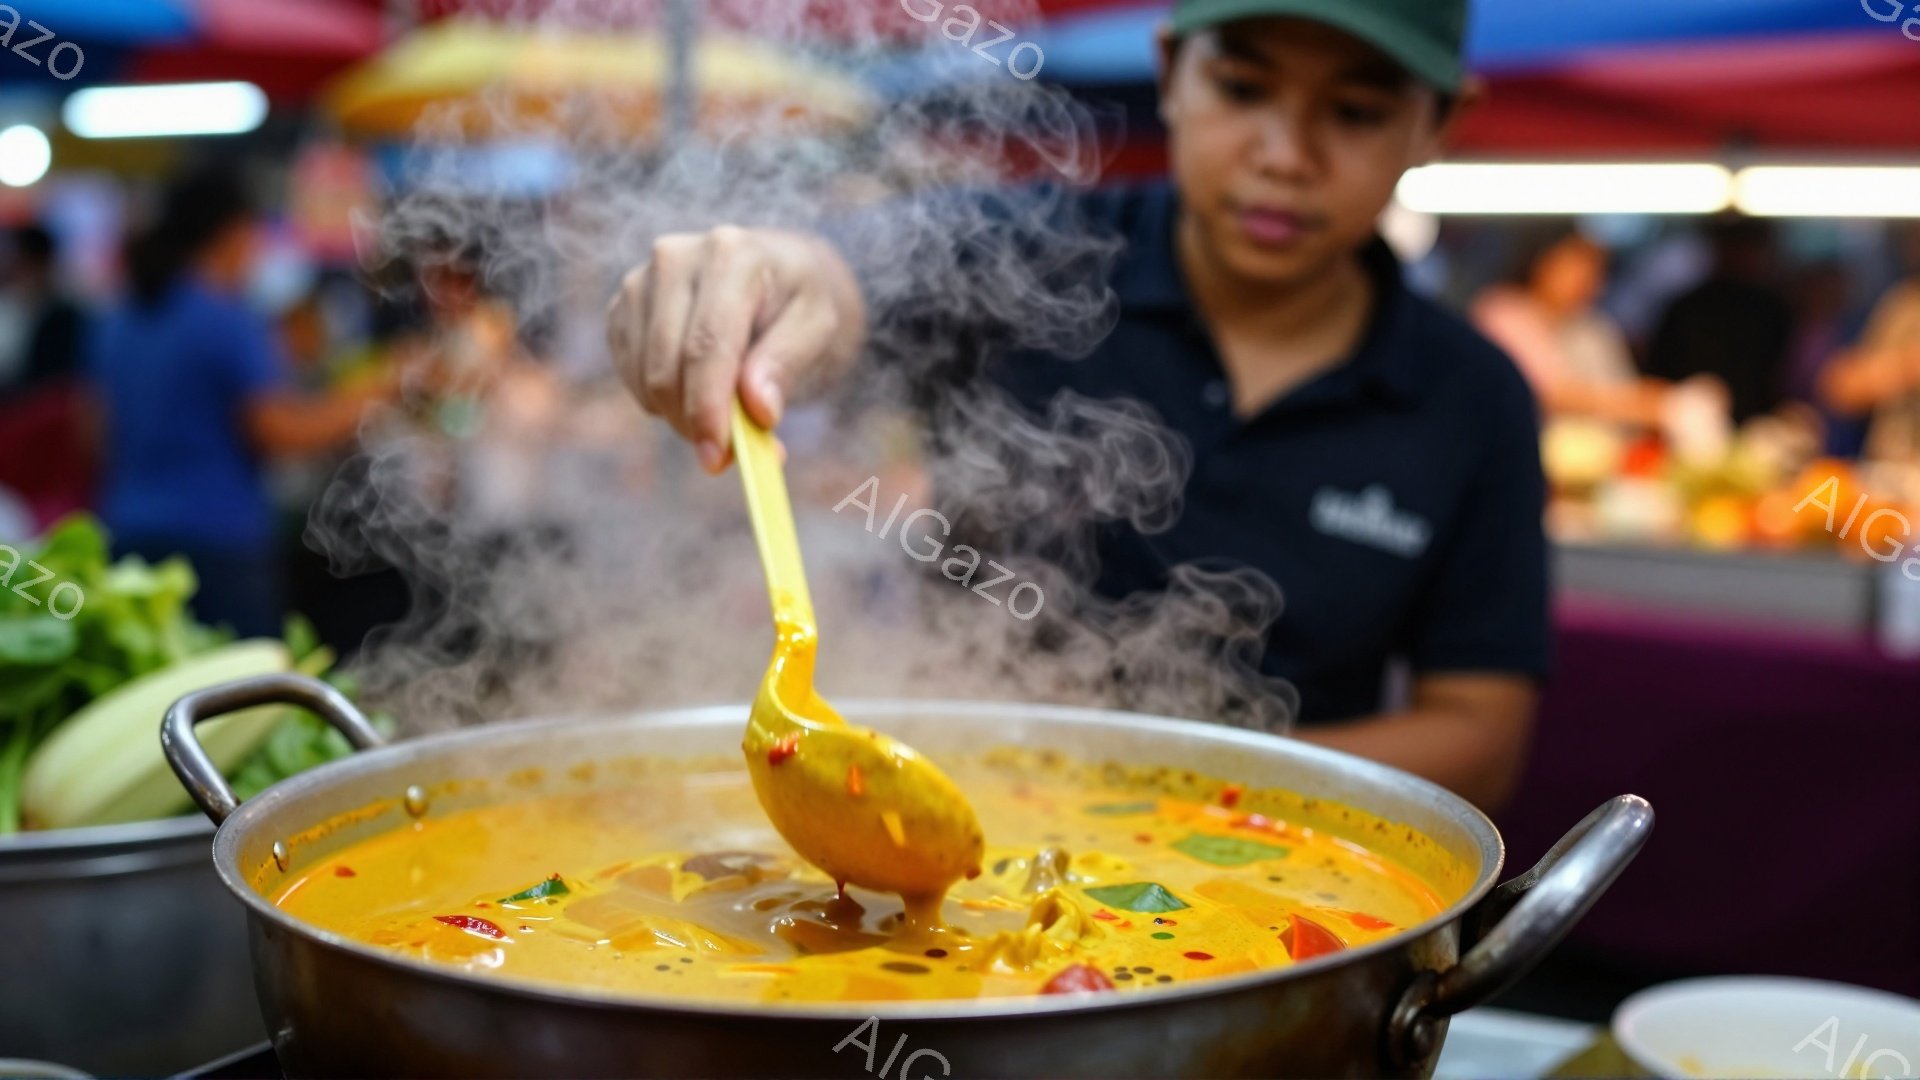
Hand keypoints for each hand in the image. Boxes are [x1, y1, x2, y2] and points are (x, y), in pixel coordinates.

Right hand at [606, 226, 866, 472]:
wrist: (774, 272)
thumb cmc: (799, 302)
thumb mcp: (818, 326)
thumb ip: (787, 363)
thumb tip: (758, 410)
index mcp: (731, 254)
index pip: (708, 344)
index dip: (709, 408)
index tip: (718, 457)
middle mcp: (674, 257)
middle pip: (667, 366)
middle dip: (693, 422)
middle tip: (725, 455)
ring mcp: (641, 281)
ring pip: (644, 377)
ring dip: (679, 414)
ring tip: (723, 411)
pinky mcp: (622, 307)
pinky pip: (629, 375)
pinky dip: (660, 399)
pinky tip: (695, 386)